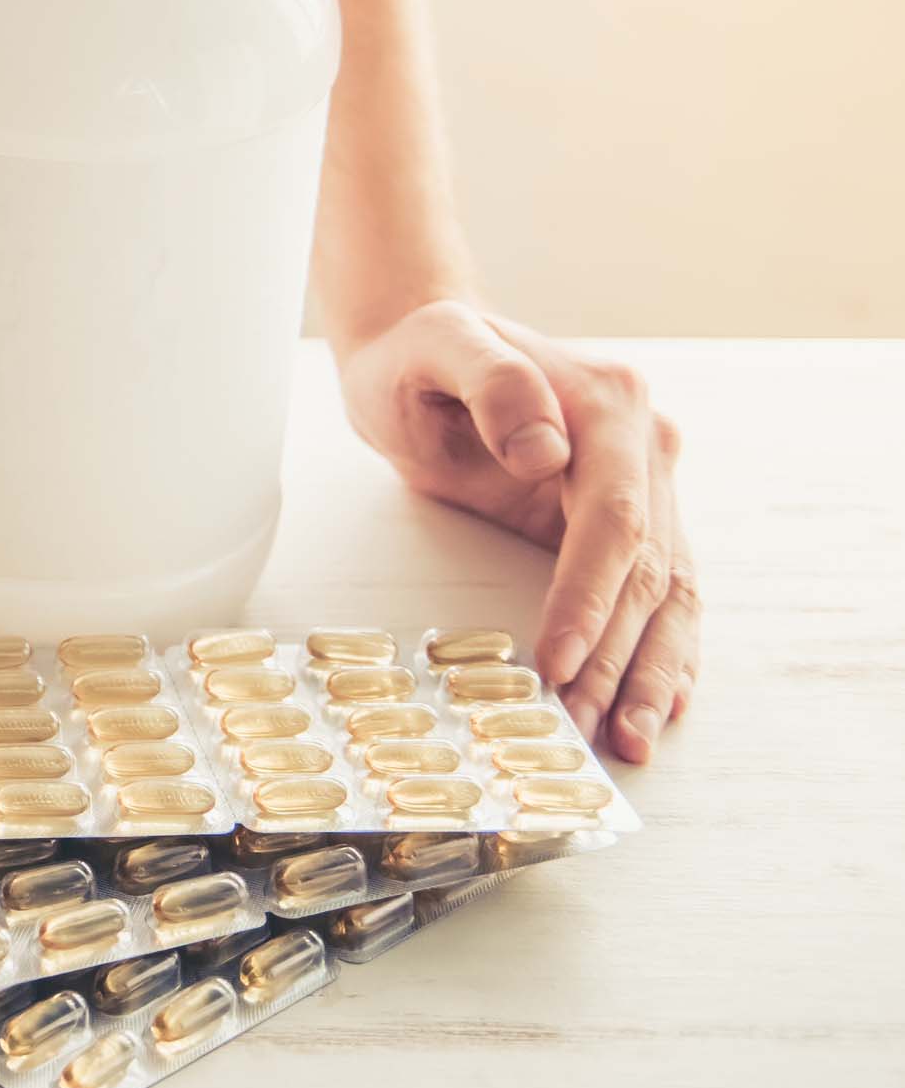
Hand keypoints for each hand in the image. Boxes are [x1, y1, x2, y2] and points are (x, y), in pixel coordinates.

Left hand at [336, 302, 696, 763]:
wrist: (423, 349)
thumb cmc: (422, 353)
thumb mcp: (438, 347)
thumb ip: (493, 382)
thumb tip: (546, 452)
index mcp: (610, 404)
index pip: (614, 517)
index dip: (590, 595)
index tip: (559, 660)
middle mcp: (645, 446)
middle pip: (645, 568)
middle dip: (616, 656)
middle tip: (586, 727)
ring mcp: (644, 486)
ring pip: (665, 593)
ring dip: (648, 671)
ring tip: (627, 740)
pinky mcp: (626, 521)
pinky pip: (656, 592)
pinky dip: (657, 651)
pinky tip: (659, 703)